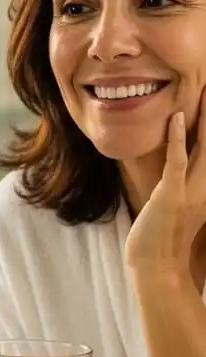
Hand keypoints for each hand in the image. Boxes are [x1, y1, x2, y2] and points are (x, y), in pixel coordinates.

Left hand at [125, 91, 205, 275]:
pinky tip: (178, 117)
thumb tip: (180, 166)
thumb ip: (183, 187)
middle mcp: (205, 186)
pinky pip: (177, 160)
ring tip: (205, 90)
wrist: (156, 267)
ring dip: (205, 117)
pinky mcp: (171, 193)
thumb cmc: (161, 240)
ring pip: (203, 146)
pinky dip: (179, 138)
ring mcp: (189, 189)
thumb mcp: (178, 209)